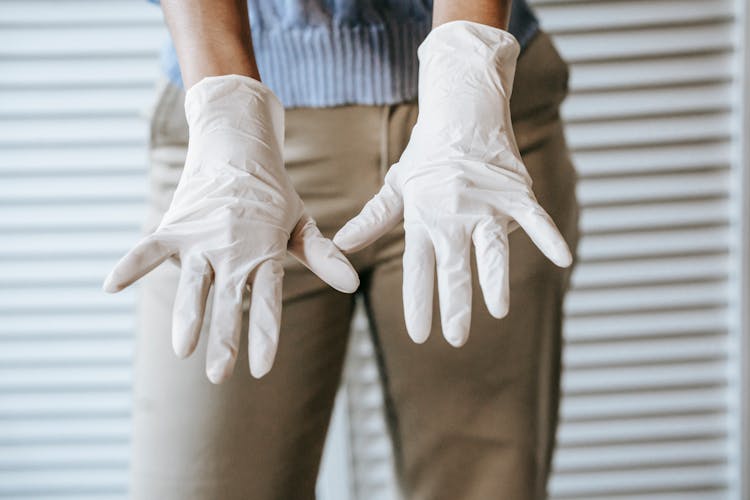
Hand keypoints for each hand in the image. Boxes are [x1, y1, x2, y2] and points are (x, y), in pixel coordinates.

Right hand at [104, 75, 358, 381]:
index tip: (261, 369)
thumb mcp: (301, 224)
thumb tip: (354, 285)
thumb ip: (322, 256)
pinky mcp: (177, 226)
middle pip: (229, 300)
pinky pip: (150, 247)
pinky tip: (110, 286)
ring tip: (182, 348)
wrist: (238, 148)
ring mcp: (203, 239)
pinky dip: (132, 263)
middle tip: (219, 376)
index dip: (265, 334)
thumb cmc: (274, 195)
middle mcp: (234, 250)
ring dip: (188, 314)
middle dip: (224, 338)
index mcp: (266, 253)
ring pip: (193, 283)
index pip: (269, 301)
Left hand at [333, 21, 570, 346]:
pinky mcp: (516, 192)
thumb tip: (340, 244)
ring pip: (492, 249)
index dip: (419, 302)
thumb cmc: (428, 154)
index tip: (420, 334)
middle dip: (455, 305)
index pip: (419, 268)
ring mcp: (487, 203)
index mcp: (423, 217)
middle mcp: (454, 214)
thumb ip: (373, 219)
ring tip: (498, 311)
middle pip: (455, 267)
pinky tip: (563, 259)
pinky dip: (549, 236)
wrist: (463, 110)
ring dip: (494, 280)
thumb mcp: (398, 185)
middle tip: (456, 339)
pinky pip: (536, 218)